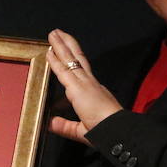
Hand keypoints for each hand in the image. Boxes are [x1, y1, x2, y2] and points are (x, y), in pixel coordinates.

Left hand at [46, 29, 122, 144]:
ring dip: (61, 45)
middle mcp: (91, 84)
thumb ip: (65, 126)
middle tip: (58, 34)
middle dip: (68, 46)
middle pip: (78, 59)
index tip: (66, 52)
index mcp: (95, 93)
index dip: (73, 62)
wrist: (116, 132)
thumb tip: (50, 123)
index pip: (82, 73)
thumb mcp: (81, 130)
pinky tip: (50, 50)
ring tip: (53, 33)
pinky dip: (56, 59)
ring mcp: (85, 84)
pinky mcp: (79, 88)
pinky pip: (64, 70)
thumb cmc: (105, 133)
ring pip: (71, 60)